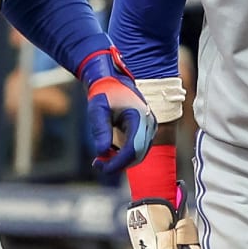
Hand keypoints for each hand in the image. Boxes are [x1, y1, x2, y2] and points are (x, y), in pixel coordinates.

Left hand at [79, 48, 156, 177]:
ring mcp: (149, 129)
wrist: (113, 82)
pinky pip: (137, 150)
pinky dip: (123, 156)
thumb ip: (100, 130)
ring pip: (138, 155)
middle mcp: (149, 125)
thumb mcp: (98, 110)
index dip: (117, 162)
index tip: (101, 166)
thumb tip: (101, 152)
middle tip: (97, 164)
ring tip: (101, 159)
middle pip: (137, 155)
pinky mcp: (145, 133)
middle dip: (117, 164)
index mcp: (139, 117)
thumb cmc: (105, 94)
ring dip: (120, 161)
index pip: (133, 148)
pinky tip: (108, 153)